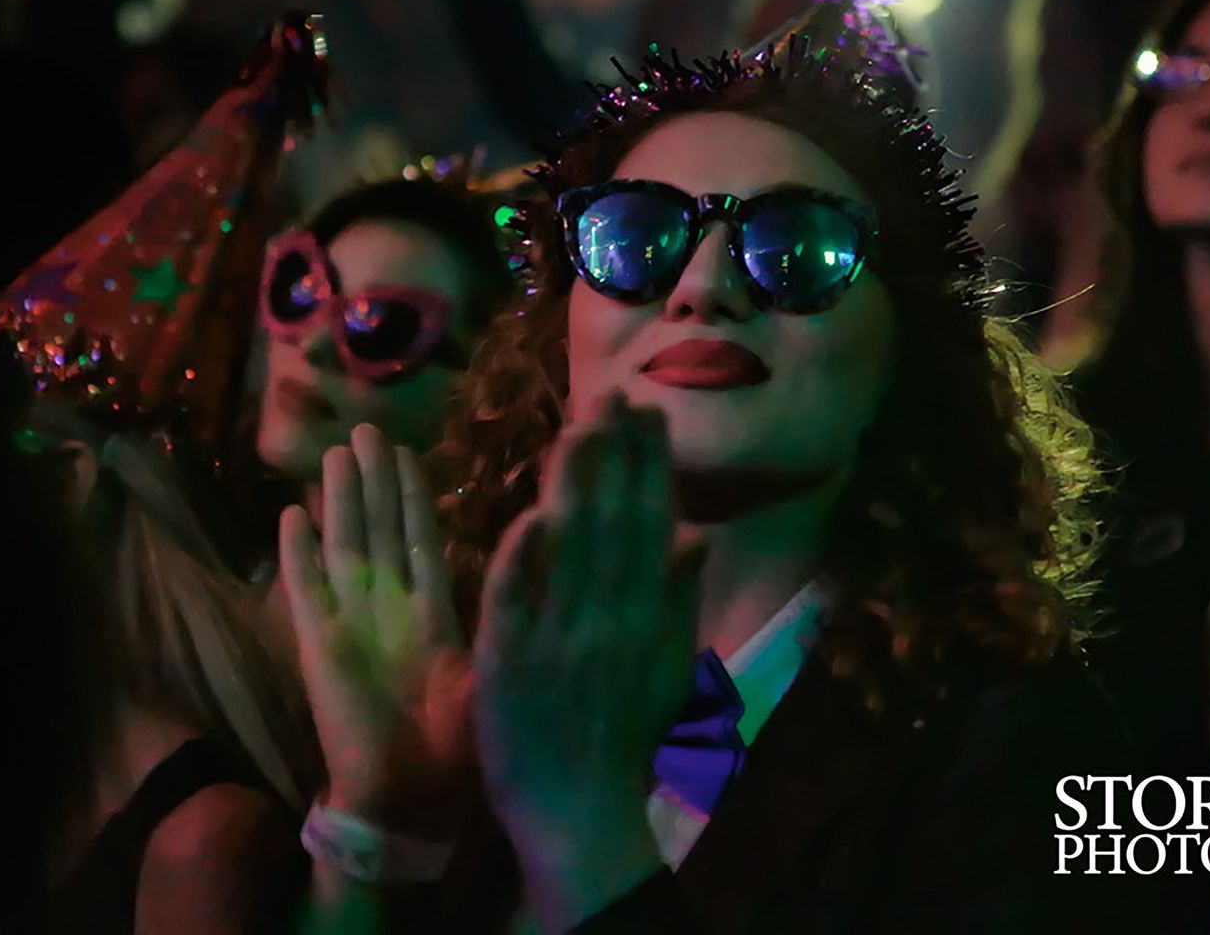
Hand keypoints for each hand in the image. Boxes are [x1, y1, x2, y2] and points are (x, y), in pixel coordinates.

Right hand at [279, 423, 472, 835]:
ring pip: (345, 546)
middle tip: (367, 429)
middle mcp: (388, 609)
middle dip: (374, 481)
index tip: (408, 451)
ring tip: (336, 454)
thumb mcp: (493, 669)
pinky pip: (305, 589)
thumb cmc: (458, 747)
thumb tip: (537, 565)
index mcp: (431, 614)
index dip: (414, 496)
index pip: (421, 538)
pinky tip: (291, 514)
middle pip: (380, 529)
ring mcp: (350, 623)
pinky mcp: (317, 645)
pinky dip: (297, 553)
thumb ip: (503, 616)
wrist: (409, 797)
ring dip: (341, 501)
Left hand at [473, 393, 697, 930]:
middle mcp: (608, 619)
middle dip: (613, 455)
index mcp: (647, 617)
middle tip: (611, 395)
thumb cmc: (622, 740)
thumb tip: (699, 533)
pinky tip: (530, 513)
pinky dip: (524, 556)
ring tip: (576, 428)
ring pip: (568, 548)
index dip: (648, 465)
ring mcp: (558, 638)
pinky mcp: (510, 662)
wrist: (579, 814)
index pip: (649, 522)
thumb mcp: (668, 669)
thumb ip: (679, 598)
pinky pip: (516, 599)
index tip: (647, 412)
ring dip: (572, 485)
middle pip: (611, 522)